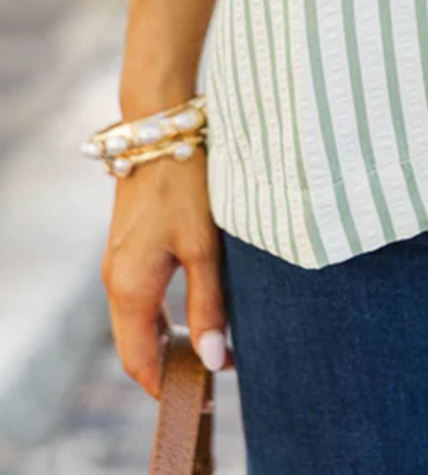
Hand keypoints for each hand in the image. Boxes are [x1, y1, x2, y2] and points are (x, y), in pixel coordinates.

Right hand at [100, 153, 232, 398]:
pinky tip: (190, 314)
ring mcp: (118, 261)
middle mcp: (116, 279)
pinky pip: (137, 296)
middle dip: (167, 368)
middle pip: (134, 345)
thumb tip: (213, 360)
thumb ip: (209, 304)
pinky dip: (159, 316)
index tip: (200, 399)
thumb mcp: (205, 244)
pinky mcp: (128, 244)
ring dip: (164, 341)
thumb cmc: (186, 181)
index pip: (139, 360)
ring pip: (134, 321)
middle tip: (209, 379)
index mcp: (130, 287)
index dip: (166, 386)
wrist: (160, 125)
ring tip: (206, 352)